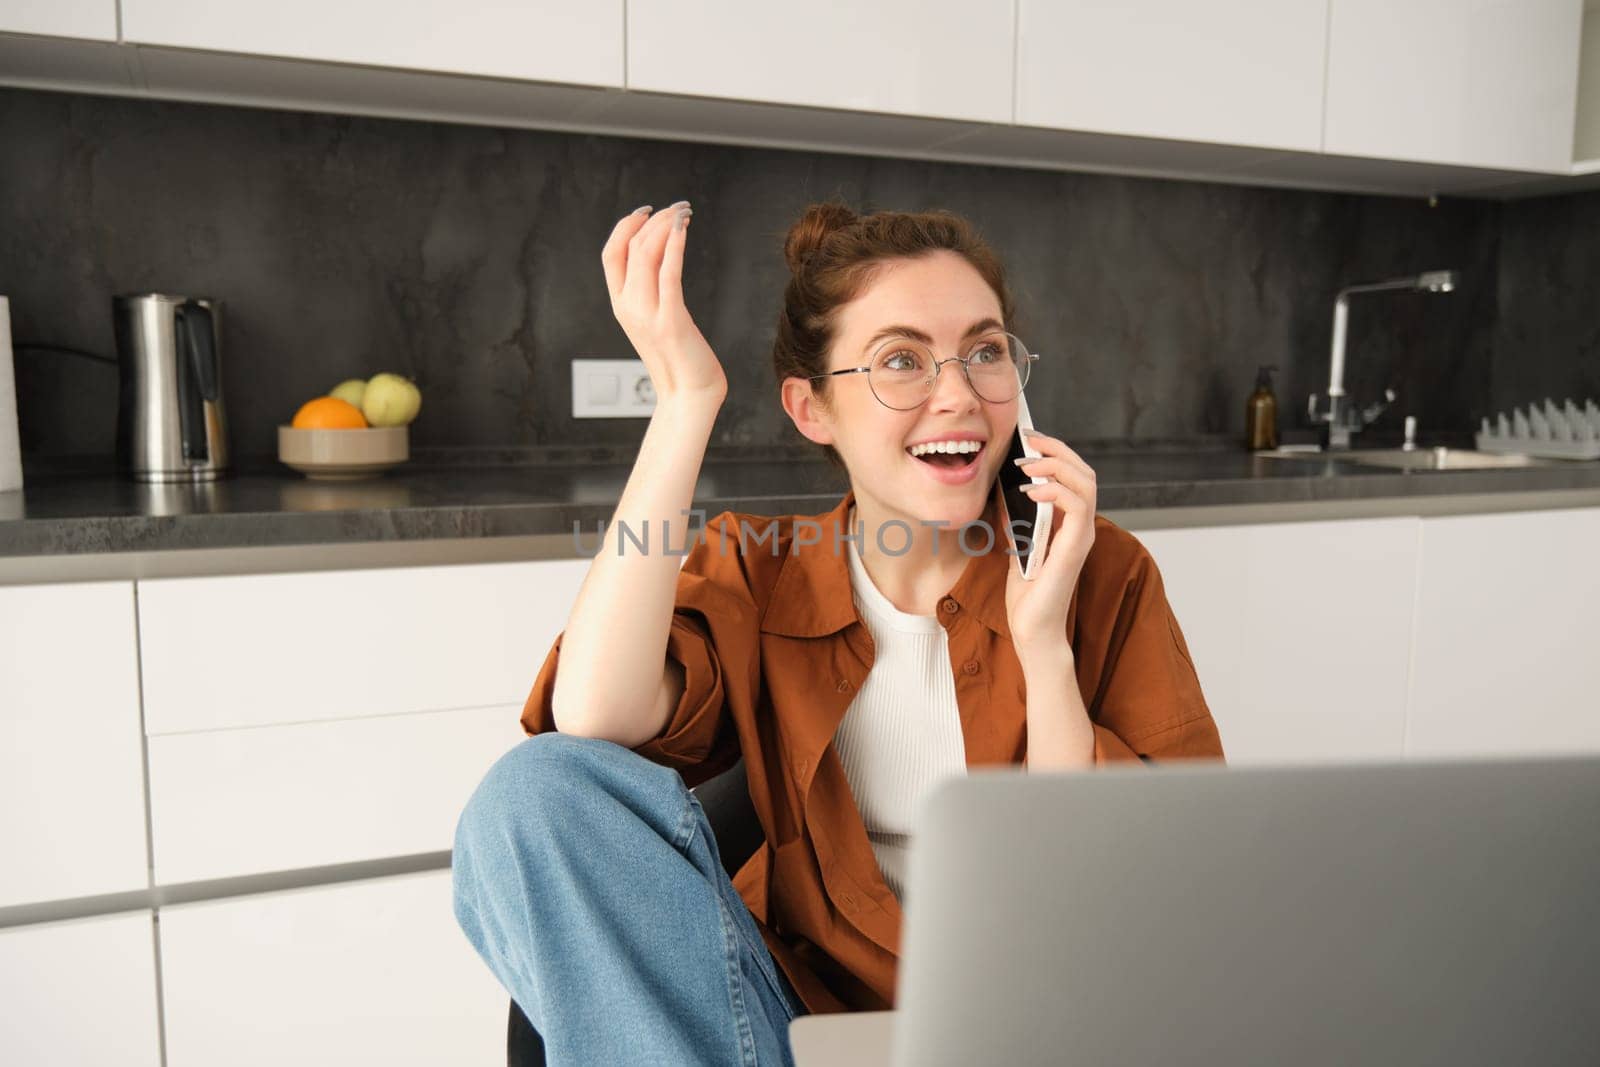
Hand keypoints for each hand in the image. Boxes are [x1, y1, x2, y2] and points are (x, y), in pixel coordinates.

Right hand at [601, 201, 726, 404]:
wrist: (690, 395)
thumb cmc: (680, 358)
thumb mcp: (655, 320)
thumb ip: (651, 293)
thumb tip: (662, 257)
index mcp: (620, 306)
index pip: (611, 254)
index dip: (625, 226)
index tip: (647, 210)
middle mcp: (628, 307)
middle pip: (631, 248)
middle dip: (653, 220)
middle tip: (677, 207)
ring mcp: (647, 314)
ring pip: (647, 255)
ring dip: (665, 226)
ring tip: (684, 213)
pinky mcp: (671, 320)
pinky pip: (668, 274)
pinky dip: (674, 246)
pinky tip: (682, 230)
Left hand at [1003, 429, 1096, 663]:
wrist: (1031, 628)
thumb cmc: (1027, 592)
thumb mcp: (1017, 544)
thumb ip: (1017, 518)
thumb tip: (1004, 490)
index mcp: (1070, 522)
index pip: (1074, 475)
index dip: (1055, 452)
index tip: (1028, 439)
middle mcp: (1081, 526)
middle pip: (1085, 472)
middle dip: (1058, 450)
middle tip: (1029, 441)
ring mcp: (1081, 536)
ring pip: (1086, 483)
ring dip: (1057, 466)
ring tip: (1028, 464)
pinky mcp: (1075, 548)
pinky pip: (1077, 507)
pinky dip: (1056, 491)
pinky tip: (1031, 491)